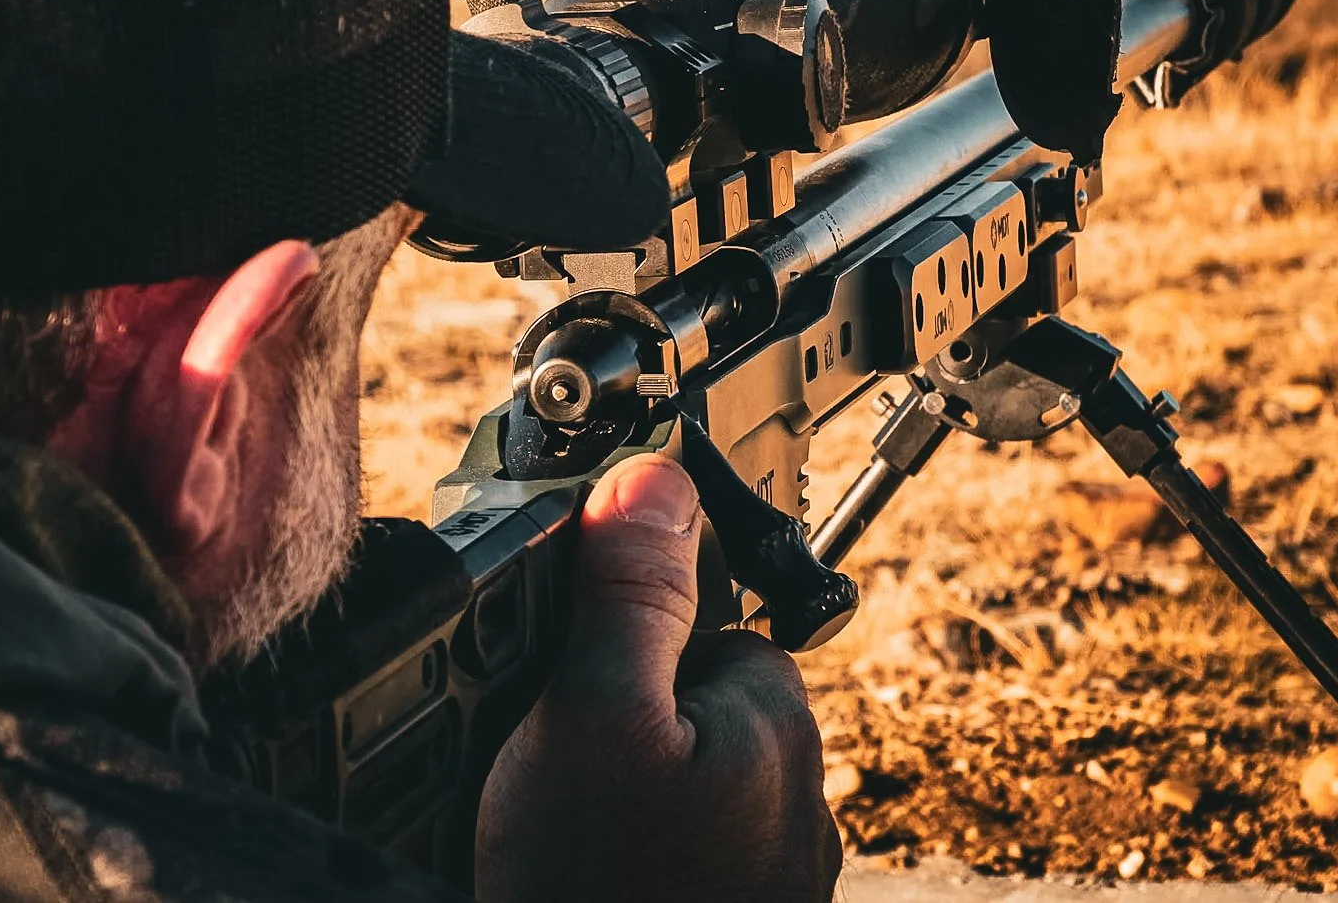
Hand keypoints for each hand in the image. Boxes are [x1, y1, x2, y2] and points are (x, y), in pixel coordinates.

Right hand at [474, 454, 840, 902]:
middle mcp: (790, 801)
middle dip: (613, 726)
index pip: (699, 623)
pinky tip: (576, 873)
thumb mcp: (592, 719)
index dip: (616, 639)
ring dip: (611, 800)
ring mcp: (763, 875)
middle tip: (546, 779)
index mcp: (774, 723)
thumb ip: (628, 597)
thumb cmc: (599, 898)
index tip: (562, 682)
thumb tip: (655, 476)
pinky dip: (623, 857)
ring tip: (552, 838)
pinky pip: (667, 853)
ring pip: (670, 788)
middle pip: (680, 706)